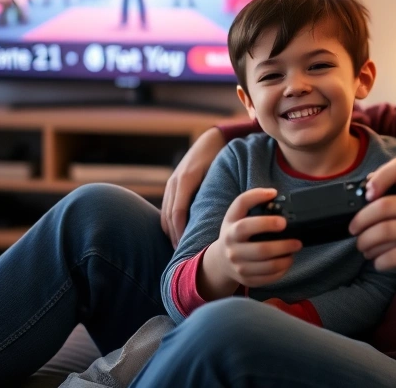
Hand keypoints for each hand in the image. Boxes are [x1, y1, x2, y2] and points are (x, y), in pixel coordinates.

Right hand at [161, 128, 225, 245]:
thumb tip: (230, 214)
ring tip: (179, 248)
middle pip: (168, 216)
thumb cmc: (220, 156)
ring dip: (170, 232)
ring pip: (164, 213)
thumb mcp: (221, 171)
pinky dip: (169, 223)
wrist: (211, 139)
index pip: (178, 212)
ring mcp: (172, 183)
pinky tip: (176, 234)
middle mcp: (175, 182)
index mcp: (186, 180)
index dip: (180, 232)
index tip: (185, 247)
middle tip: (182, 255)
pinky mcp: (172, 184)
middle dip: (174, 236)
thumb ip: (222, 190)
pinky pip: (166, 207)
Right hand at [204, 188, 302, 291]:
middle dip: (283, 245)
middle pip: (261, 249)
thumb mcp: (236, 217)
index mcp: (231, 228)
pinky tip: (287, 261)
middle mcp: (232, 248)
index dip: (257, 199)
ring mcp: (238, 266)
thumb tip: (273, 194)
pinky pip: (268, 278)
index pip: (242, 215)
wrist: (220, 261)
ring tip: (295, 249)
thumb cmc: (235, 234)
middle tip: (297, 241)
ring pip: (267, 266)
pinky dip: (282, 270)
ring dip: (286, 259)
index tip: (274, 195)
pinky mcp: (246, 279)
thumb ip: (250, 204)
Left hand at [349, 159, 395, 297]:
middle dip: (359, 222)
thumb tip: (366, 197)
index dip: (377, 177)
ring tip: (364, 248)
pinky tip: (380, 262)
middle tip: (354, 231)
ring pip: (382, 232)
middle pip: (381, 206)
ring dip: (365, 243)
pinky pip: (391, 256)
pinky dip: (379, 261)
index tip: (366, 194)